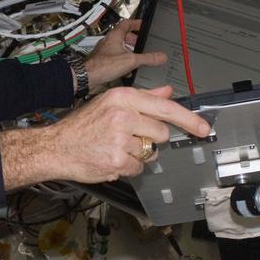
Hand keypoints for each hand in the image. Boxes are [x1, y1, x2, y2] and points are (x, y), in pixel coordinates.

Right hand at [1, 84, 210, 189]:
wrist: (56, 147)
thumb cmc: (83, 126)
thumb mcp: (111, 103)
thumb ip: (143, 98)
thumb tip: (167, 92)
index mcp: (123, 98)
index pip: (165, 108)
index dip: (189, 119)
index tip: (203, 128)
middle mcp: (123, 115)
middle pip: (161, 132)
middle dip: (150, 139)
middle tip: (129, 137)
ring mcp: (120, 139)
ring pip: (150, 152)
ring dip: (137, 154)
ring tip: (115, 148)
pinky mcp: (117, 160)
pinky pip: (139, 167)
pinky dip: (129, 167)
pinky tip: (111, 159)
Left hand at [82, 19, 166, 89]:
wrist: (88, 77)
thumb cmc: (102, 65)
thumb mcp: (131, 60)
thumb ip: (147, 58)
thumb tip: (160, 56)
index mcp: (115, 36)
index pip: (126, 23)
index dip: (136, 23)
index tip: (143, 25)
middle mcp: (109, 42)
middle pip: (124, 36)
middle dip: (134, 40)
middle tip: (143, 43)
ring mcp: (106, 53)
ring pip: (120, 49)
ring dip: (129, 53)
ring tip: (138, 57)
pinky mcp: (104, 63)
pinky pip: (116, 60)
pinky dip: (124, 63)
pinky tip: (128, 71)